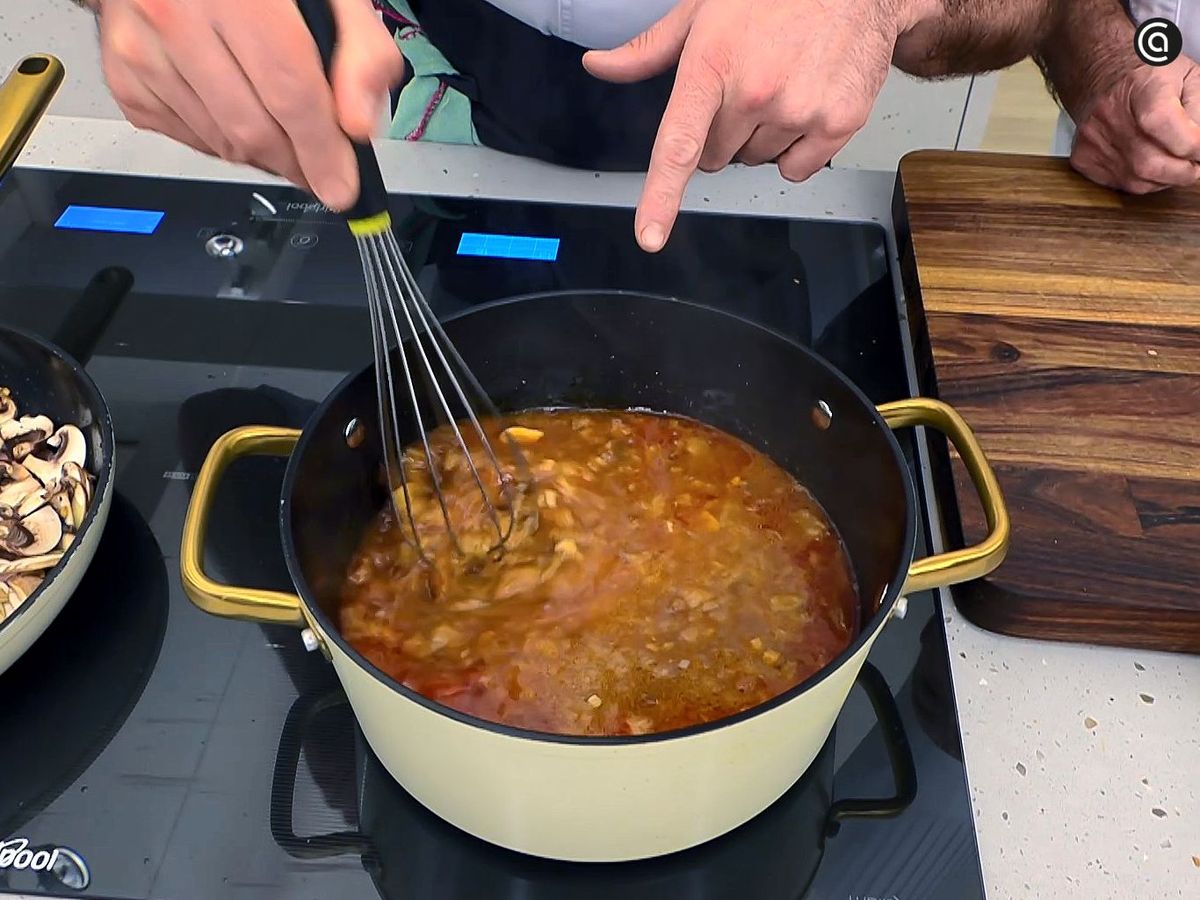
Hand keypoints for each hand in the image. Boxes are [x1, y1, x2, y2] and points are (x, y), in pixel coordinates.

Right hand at [96, 0, 403, 208]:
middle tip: (320, 169)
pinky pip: (185, 136)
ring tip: (285, 138)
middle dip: (296, 163)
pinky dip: (221, 142)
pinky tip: (239, 115)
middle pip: (252, 128)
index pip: (290, 94)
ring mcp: (141, 45)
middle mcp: (175, 12)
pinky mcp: (122, 72)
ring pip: (219, 141)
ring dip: (261, 155)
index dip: (322, 152)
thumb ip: (359, 51)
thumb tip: (357, 125)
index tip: (341, 187)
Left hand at [584, 0, 923, 251]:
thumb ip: (649, 49)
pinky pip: (797, 168)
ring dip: (762, 136)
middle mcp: (756, 91)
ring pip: (756, 162)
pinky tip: (805, 103)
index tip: (650, 235)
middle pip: (715, 159)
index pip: (679, 146)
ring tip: (782, 84)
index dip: (661, 198)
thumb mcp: (702, 8)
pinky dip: (799, 148)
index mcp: (713, 64)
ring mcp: (799, 109)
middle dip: (723, 132)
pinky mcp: (838, 122)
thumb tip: (599, 66)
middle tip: (746, 86)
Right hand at [1070, 55, 1199, 192]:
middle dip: (1184, 172)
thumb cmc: (1149, 73)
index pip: (1163, 124)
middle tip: (1196, 163)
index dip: (1193, 145)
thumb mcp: (1189, 77)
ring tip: (1173, 159)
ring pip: (1138, 181)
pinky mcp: (1083, 158)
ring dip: (1165, 178)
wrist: (1102, 72)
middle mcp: (1110, 115)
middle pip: (1151, 163)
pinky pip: (1121, 184)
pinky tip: (1149, 160)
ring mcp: (1093, 140)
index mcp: (1142, 86)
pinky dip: (1143, 180)